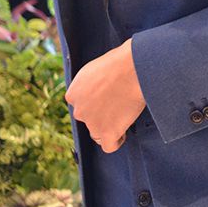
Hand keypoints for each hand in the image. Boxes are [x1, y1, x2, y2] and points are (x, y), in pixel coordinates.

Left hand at [65, 38, 145, 152]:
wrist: (133, 68)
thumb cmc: (121, 61)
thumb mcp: (97, 67)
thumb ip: (92, 82)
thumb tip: (100, 87)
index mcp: (73, 92)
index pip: (81, 104)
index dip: (95, 101)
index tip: (108, 97)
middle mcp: (79, 109)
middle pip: (88, 118)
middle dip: (101, 113)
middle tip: (119, 104)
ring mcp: (92, 123)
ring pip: (97, 132)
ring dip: (109, 127)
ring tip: (124, 116)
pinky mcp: (107, 132)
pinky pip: (109, 145)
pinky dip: (116, 141)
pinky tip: (123, 133)